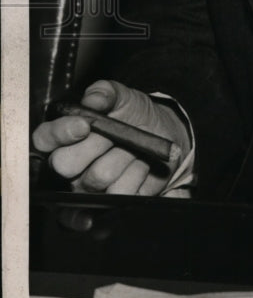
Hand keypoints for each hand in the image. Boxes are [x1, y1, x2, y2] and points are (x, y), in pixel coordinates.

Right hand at [31, 80, 189, 195]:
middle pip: (64, 164)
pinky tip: (140, 170)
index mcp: (63, 137)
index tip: (85, 125)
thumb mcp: (122, 96)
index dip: (60, 133)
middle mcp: (69, 166)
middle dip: (97, 145)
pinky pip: (117, 197)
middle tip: (117, 136)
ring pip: (97, 177)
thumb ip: (105, 92)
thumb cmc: (134, 115)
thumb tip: (92, 99)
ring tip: (134, 150)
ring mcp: (86, 188)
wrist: (163, 136)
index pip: (43, 139)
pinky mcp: (106, 205)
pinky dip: (135, 180)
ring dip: (125, 158)